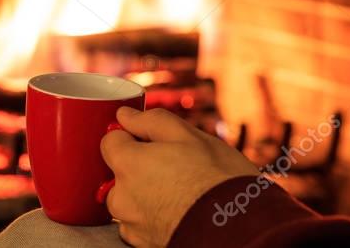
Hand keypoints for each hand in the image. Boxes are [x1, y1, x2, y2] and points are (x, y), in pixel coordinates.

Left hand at [100, 107, 258, 246]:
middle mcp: (121, 196)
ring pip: (129, 199)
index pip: (110, 141)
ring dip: (146, 192)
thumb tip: (125, 115)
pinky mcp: (143, 243)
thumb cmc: (218, 181)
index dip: (131, 136)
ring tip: (182, 191)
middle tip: (175, 166)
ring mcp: (131, 223)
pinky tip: (179, 210)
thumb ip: (150, 121)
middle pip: (118, 172)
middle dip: (139, 166)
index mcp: (128, 164)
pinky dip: (155, 215)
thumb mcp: (189, 136)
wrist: (240, 230)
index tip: (151, 140)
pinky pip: (140, 222)